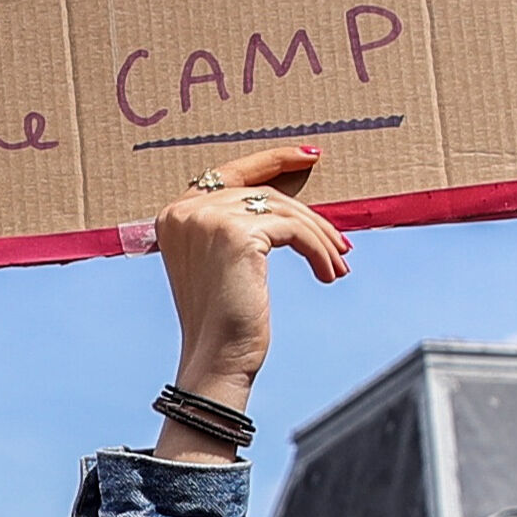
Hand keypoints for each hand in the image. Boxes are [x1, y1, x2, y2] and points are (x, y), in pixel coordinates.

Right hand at [150, 142, 349, 442]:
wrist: (217, 359)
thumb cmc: (224, 321)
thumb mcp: (224, 264)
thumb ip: (237, 227)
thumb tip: (291, 205)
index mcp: (174, 214)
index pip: (229, 172)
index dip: (272, 160)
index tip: (309, 156)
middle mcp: (185, 210)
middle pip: (262, 193)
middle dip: (308, 216)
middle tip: (342, 243)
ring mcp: (208, 218)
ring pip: (282, 210)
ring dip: (319, 236)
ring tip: (339, 263)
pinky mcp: (236, 234)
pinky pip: (294, 230)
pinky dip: (318, 250)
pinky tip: (329, 273)